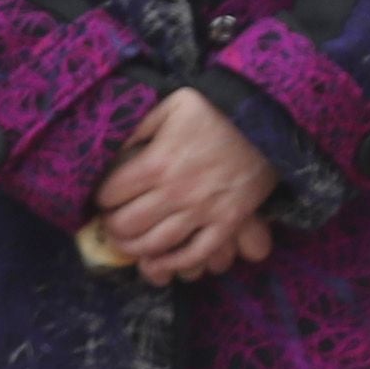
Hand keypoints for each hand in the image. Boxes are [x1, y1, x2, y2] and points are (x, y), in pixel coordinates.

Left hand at [88, 86, 276, 284]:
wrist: (268, 122)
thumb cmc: (216, 112)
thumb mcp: (171, 106)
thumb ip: (139, 128)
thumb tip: (115, 152)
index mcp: (157, 162)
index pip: (111, 193)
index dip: (101, 198)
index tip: (104, 198)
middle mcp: (177, 191)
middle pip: (127, 224)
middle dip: (112, 226)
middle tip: (111, 223)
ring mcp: (204, 210)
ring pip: (155, 244)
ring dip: (134, 248)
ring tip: (127, 243)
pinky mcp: (228, 222)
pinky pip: (196, 252)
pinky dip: (174, 262)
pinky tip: (160, 260)